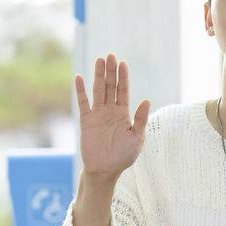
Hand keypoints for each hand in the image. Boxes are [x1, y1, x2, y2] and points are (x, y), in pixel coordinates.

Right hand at [74, 53, 150, 179]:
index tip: (123, 63)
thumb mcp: (137, 138)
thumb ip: (140, 119)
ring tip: (100, 60)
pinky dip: (80, 90)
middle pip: (111, 87)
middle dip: (111, 71)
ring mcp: (98, 114)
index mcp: (124, 114)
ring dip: (98, 75)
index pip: (124, 91)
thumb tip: (146, 100)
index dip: (123, 77)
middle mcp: (111, 111)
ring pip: (98, 90)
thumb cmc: (123, 156)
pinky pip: (82, 102)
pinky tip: (79, 77)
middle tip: (111, 55)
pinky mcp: (86, 120)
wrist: (105, 170)